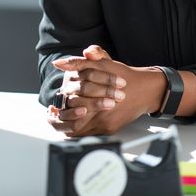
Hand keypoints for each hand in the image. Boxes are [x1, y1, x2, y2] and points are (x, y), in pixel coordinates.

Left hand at [46, 45, 165, 137]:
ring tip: (60, 124)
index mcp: (95, 93)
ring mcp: (105, 122)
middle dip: (61, 121)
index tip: (51, 111)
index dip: (59, 110)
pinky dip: (79, 132)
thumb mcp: (104, 63)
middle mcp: (100, 111)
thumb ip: (83, 61)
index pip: (71, 104)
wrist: (144, 90)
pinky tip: (73, 127)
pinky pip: (89, 134)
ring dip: (68, 128)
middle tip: (52, 118)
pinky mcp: (110, 129)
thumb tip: (60, 62)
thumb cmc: (124, 76)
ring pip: (80, 131)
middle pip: (74, 122)